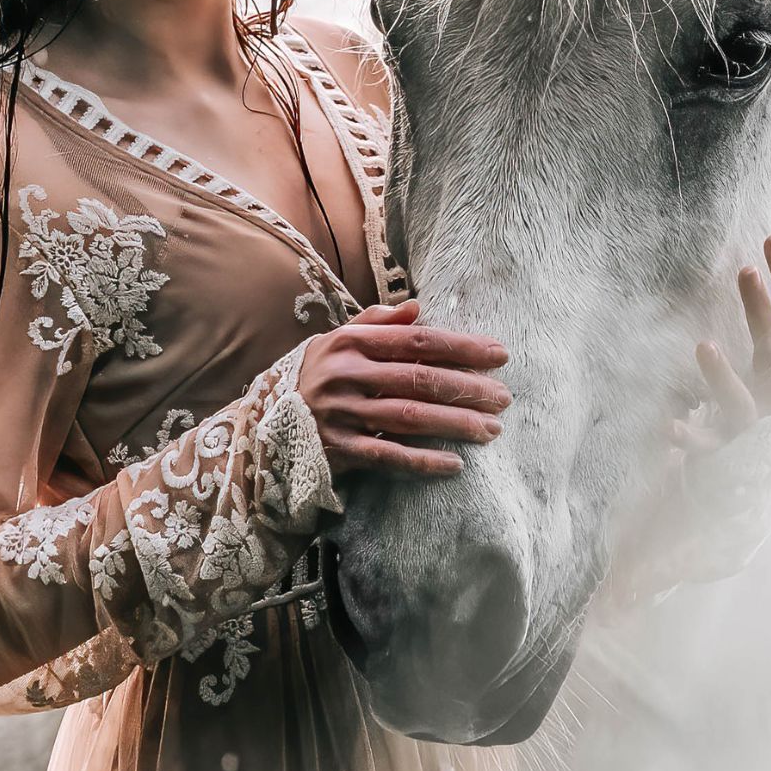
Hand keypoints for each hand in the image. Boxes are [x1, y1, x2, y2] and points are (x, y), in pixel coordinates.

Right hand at [297, 297, 511, 480]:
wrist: (266, 424)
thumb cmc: (317, 376)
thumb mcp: (339, 341)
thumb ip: (378, 322)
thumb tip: (418, 306)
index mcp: (352, 343)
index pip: (418, 341)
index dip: (462, 347)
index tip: (500, 354)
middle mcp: (347, 375)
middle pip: (420, 379)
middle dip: (468, 388)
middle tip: (504, 398)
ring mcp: (342, 414)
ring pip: (409, 418)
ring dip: (455, 424)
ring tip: (492, 430)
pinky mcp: (339, 450)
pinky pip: (388, 456)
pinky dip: (423, 461)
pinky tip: (455, 464)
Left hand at [672, 235, 770, 454]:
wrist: (754, 472)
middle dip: (763, 313)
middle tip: (746, 271)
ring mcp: (753, 424)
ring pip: (742, 400)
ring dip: (722, 376)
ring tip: (703, 346)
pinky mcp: (723, 448)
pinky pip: (706, 444)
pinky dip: (689, 437)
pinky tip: (670, 425)